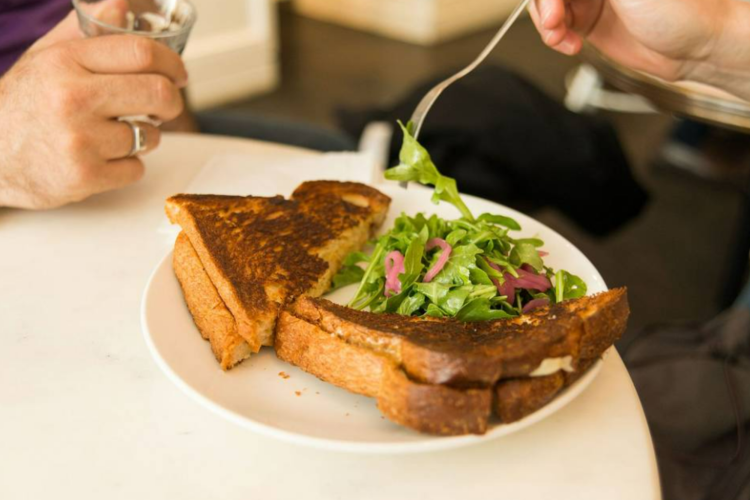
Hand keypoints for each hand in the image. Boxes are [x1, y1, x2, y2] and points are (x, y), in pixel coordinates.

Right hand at [0, 9, 187, 208]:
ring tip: (118, 134)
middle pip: (158, 92)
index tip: (178, 73)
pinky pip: (136, 168)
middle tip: (165, 106)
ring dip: (145, 136)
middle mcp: (73, 98)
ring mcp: (80, 140)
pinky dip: (127, 166)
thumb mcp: (44, 58)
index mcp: (65, 61)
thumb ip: (83, 32)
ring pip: (150, 135)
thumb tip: (121, 6)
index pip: (140, 52)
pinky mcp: (85, 176)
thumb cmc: (20, 105)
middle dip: (171, 102)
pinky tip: (104, 159)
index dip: (171, 63)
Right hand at [528, 0, 731, 81]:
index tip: (552, 4)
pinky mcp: (586, 23)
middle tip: (553, 21)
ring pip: (547, 5)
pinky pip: (554, 27)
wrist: (692, 49)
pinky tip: (569, 45)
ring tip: (560, 38)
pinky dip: (554, 38)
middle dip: (545, 4)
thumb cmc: (678, 12)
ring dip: (546, 24)